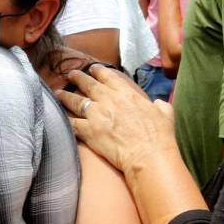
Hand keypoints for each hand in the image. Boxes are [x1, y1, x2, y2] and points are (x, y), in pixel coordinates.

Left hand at [56, 65, 176, 175]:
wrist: (148, 155)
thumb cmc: (159, 136)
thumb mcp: (165, 113)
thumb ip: (159, 105)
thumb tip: (158, 104)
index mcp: (126, 94)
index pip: (108, 76)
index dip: (98, 71)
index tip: (92, 68)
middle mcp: (109, 100)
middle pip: (88, 85)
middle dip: (78, 77)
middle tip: (70, 74)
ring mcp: (97, 115)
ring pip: (76, 101)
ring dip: (65, 95)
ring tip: (58, 92)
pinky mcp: (89, 131)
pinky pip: (71, 123)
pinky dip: (63, 119)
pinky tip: (57, 117)